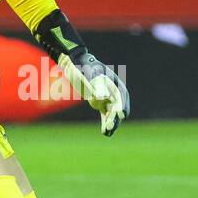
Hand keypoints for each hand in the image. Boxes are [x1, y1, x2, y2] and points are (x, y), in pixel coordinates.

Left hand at [34, 9, 129, 135]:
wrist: (75, 65)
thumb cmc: (83, 67)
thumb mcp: (88, 74)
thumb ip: (96, 85)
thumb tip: (102, 98)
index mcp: (113, 82)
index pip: (121, 96)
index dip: (122, 106)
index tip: (121, 115)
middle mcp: (112, 91)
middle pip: (117, 106)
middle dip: (114, 117)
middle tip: (110, 127)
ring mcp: (107, 97)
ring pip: (112, 112)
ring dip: (110, 122)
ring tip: (107, 132)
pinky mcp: (100, 103)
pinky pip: (105, 114)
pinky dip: (105, 121)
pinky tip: (104, 132)